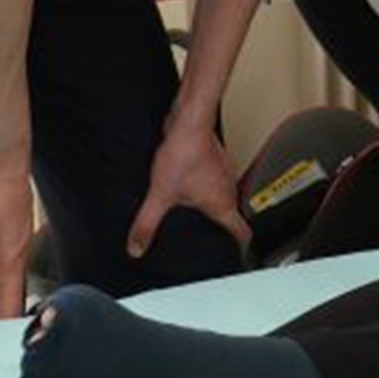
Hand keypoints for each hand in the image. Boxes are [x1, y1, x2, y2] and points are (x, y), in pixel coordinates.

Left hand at [127, 119, 251, 258]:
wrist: (189, 122)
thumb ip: (147, 224)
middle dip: (220, 229)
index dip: (240, 247)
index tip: (236, 255)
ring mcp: (225, 174)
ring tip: (196, 214)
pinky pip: (214, 182)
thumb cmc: (183, 154)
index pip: (242, 232)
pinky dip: (205, 188)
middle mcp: (229, 190)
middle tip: (208, 239)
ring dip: (212, 206)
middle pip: (232, 216)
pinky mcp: (216, 161)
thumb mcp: (160, 195)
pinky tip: (188, 187)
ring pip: (224, 197)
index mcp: (223, 204)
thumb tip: (137, 247)